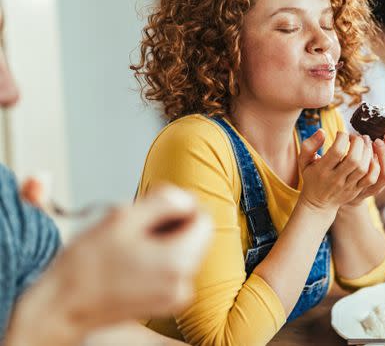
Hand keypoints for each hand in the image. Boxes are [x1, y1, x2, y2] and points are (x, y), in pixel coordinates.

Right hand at [25, 186, 211, 332]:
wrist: (62, 305)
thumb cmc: (86, 264)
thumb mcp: (124, 217)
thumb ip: (165, 200)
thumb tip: (188, 198)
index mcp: (178, 261)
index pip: (203, 219)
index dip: (181, 206)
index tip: (154, 206)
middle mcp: (184, 283)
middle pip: (196, 236)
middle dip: (172, 224)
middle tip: (138, 224)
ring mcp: (176, 297)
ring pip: (185, 251)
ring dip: (165, 240)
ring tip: (131, 243)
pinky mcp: (166, 304)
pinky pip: (175, 269)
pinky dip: (160, 258)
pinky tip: (133, 259)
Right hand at [298, 130, 384, 210]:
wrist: (318, 204)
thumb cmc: (312, 177)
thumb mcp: (304, 161)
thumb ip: (309, 145)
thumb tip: (322, 131)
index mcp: (322, 170)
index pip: (336, 151)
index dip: (342, 137)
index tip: (341, 133)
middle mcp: (336, 179)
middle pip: (354, 159)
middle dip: (358, 143)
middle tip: (355, 137)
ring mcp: (348, 186)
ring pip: (364, 168)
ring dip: (367, 152)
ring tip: (364, 143)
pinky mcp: (357, 190)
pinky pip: (371, 179)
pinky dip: (374, 166)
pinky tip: (370, 156)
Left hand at [350, 132, 384, 202]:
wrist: (345, 189)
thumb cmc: (361, 168)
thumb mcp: (373, 158)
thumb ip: (377, 148)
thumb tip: (380, 127)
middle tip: (378, 140)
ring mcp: (376, 188)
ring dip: (380, 157)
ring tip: (369, 145)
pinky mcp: (364, 191)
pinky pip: (370, 179)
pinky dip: (368, 166)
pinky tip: (360, 156)